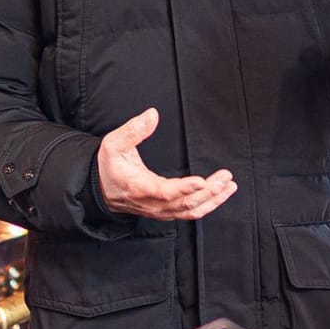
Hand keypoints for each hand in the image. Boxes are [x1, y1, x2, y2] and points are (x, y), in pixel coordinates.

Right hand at [96, 108, 236, 219]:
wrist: (101, 188)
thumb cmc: (109, 165)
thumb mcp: (113, 144)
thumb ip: (132, 130)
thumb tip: (152, 115)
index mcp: (138, 186)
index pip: (164, 192)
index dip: (183, 189)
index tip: (201, 182)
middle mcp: (151, 203)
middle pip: (183, 203)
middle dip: (208, 192)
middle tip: (224, 178)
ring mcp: (159, 210)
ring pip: (189, 211)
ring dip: (212, 200)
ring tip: (229, 186)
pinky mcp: (165, 211)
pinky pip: (189, 213)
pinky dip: (207, 205)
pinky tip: (220, 194)